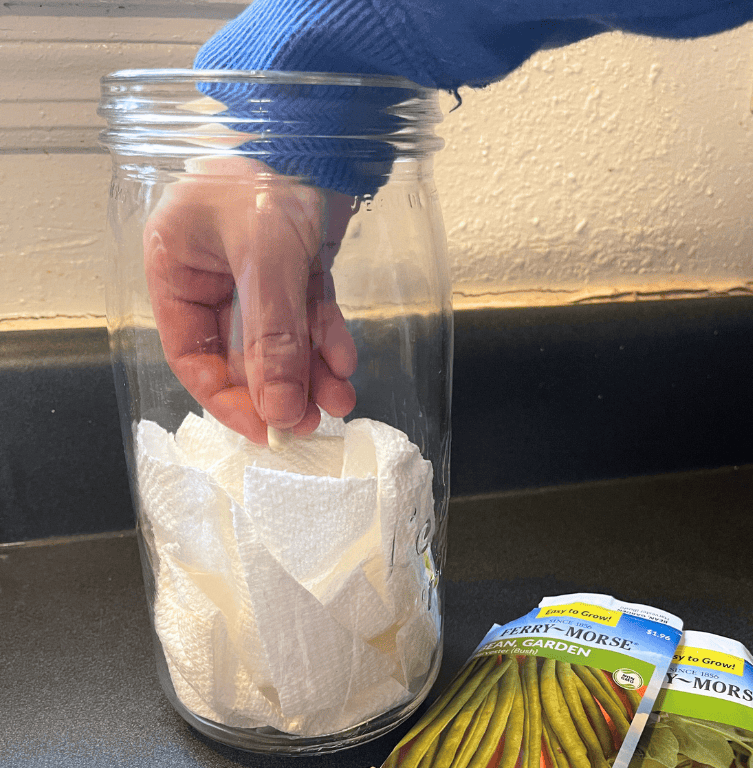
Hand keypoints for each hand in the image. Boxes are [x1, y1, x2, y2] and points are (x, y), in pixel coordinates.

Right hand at [143, 156, 356, 443]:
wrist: (328, 120)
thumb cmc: (276, 166)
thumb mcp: (267, 257)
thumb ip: (271, 337)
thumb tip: (276, 408)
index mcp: (176, 266)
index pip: (191, 355)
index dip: (226, 399)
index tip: (263, 430)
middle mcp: (210, 274)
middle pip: (239, 356)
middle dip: (278, 390)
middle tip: (309, 421)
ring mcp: (254, 272)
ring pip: (279, 342)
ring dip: (309, 373)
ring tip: (340, 398)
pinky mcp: (294, 268)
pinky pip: (307, 319)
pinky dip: (326, 342)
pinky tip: (345, 362)